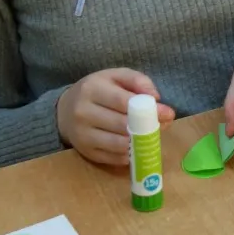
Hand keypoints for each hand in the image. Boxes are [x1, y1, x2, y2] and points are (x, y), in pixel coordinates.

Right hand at [55, 69, 173, 167]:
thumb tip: (156, 97)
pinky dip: (129, 155)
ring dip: (139, 143)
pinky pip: (112, 158)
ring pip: (118, 144)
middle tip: (162, 127)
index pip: (123, 101)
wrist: (65, 110)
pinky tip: (136, 148)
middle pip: (122, 124)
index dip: (148, 109)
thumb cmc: (97, 91)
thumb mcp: (115, 77)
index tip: (168, 113)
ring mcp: (82, 134)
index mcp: (92, 88)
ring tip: (151, 137)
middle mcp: (83, 112)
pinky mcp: (85, 152)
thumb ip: (137, 80)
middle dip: (147, 127)